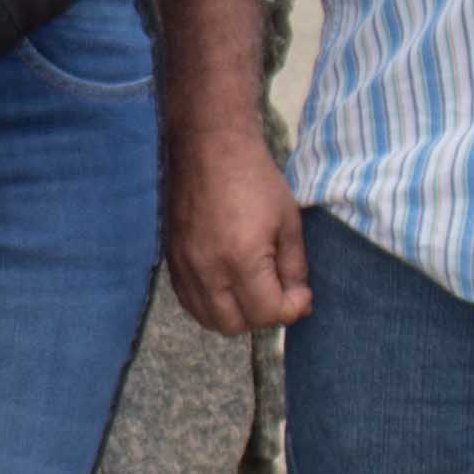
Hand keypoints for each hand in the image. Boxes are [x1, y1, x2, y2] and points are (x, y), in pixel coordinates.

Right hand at [163, 129, 312, 333]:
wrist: (209, 148)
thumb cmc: (255, 179)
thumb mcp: (288, 222)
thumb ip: (294, 267)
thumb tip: (297, 299)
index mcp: (241, 258)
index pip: (267, 313)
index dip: (292, 308)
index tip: (302, 292)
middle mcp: (207, 269)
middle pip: (235, 325)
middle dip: (263, 315)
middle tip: (277, 291)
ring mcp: (184, 266)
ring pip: (208, 318)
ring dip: (235, 314)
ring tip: (252, 289)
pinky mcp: (171, 259)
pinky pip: (189, 302)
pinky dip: (210, 303)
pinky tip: (227, 284)